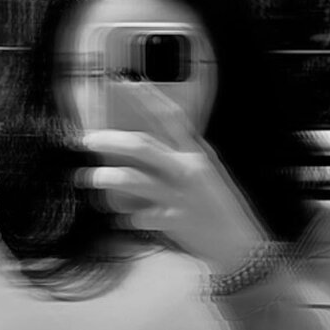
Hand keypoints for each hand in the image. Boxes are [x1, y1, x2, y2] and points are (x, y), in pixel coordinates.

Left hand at [76, 85, 265, 272]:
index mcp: (196, 155)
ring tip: (92, 177)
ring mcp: (180, 196)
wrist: (240, 244)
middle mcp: (187, 171)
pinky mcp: (174, 221)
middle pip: (143, 146)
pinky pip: (140, 216)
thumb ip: (181, 159)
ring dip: (109, 177)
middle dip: (111, 140)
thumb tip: (150, 150)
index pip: (170, 117)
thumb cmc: (222, 211)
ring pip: (135, 179)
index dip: (147, 98)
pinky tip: (121, 218)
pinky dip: (127, 216)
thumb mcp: (207, 175)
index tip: (125, 84)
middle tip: (89, 139)